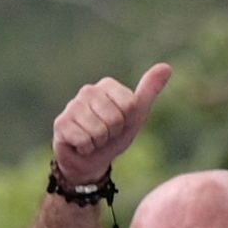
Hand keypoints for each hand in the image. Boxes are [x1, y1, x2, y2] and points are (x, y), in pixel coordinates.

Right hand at [51, 63, 171, 186]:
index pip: (130, 105)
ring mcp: (72, 106)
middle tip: (105, 134)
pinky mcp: (61, 123)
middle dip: (113, 133)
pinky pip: (83, 139)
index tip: (119, 124)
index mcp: (107, 85)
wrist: (90, 160)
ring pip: (99, 130)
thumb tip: (166, 67)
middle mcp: (88, 91)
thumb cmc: (114, 136)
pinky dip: (86, 148)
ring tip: (93, 139)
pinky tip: (80, 145)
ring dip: (99, 142)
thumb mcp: (136, 115)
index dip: (127, 121)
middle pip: (115, 118)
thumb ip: (149, 90)